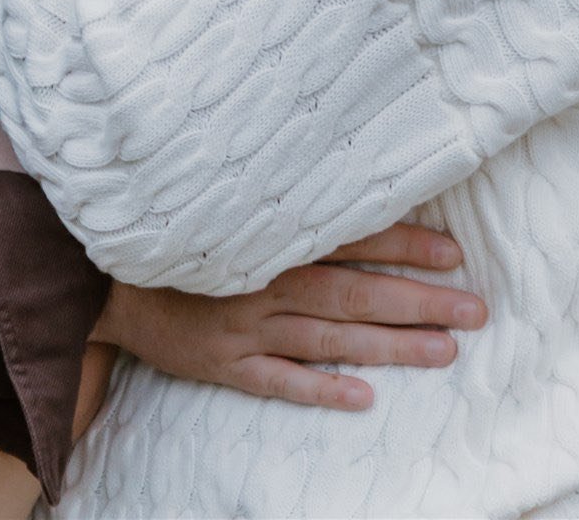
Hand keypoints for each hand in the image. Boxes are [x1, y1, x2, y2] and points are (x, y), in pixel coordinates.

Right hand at [92, 223, 487, 409]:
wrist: (101, 266)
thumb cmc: (172, 226)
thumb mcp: (226, 198)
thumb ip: (280, 196)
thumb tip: (340, 179)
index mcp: (270, 236)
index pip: (350, 237)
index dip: (402, 243)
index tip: (454, 251)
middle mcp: (265, 280)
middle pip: (354, 293)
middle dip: (418, 300)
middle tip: (476, 309)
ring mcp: (246, 326)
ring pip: (331, 339)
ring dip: (390, 346)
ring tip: (446, 351)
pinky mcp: (225, 363)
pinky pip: (279, 381)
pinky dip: (319, 389)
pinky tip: (363, 398)